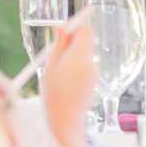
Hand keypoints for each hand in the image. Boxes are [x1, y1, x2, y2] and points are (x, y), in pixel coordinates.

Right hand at [42, 11, 96, 128]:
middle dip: (73, 41)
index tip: (64, 30)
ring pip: (86, 53)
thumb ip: (59, 45)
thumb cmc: (53, 94)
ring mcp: (95, 71)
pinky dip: (78, 65)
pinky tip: (66, 79)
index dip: (76, 26)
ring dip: (74, 54)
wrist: (66, 119)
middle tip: (58, 49)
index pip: (86, 31)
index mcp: (78, 57)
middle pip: (87, 41)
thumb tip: (62, 27)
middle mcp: (90, 62)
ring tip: (59, 69)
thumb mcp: (50, 66)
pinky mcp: (95, 80)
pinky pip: (87, 65)